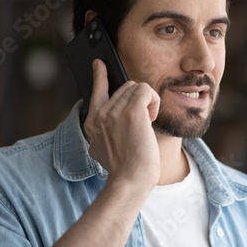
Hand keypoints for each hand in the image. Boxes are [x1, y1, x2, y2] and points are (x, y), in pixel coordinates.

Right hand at [83, 59, 160, 187]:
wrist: (130, 182)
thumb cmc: (126, 169)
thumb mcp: (107, 148)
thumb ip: (108, 129)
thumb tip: (122, 113)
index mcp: (92, 124)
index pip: (96, 91)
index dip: (99, 76)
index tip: (99, 64)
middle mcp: (100, 115)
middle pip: (124, 88)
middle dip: (138, 102)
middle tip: (142, 124)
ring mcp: (113, 111)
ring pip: (136, 87)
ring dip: (147, 103)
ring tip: (146, 123)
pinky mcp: (131, 111)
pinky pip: (146, 89)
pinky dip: (154, 100)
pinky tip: (152, 118)